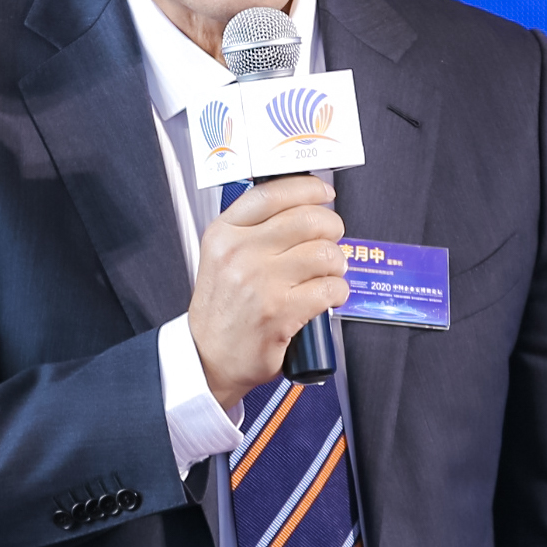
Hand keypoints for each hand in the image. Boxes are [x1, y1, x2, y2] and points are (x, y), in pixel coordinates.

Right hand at [188, 174, 349, 411]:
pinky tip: (328, 296)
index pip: (272, 194)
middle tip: (331, 238)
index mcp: (224, 234)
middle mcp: (240, 253)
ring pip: (325, 253)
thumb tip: (303, 203)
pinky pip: (330, 287)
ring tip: (329, 272)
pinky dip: (338, 292)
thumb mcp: (222, 256)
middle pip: (308, 219)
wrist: (208, 358)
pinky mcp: (280, 312)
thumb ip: (253, 227)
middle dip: (331, 227)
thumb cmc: (223, 308)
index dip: (308, 189)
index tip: (323, 193)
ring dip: (337, 262)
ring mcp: (260, 283)